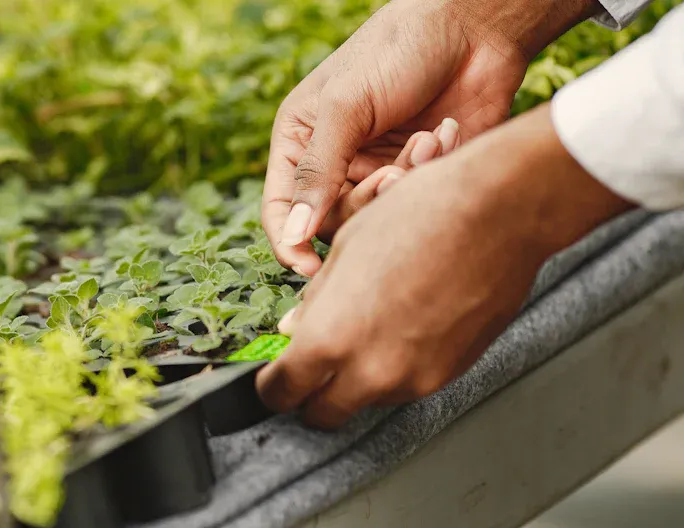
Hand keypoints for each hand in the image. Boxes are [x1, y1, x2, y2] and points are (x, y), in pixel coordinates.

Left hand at [254, 105, 633, 428]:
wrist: (500, 210)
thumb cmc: (420, 215)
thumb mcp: (346, 251)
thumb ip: (314, 303)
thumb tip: (293, 329)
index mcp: (330, 339)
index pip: (282, 392)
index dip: (272, 385)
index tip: (275, 376)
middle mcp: (370, 372)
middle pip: (321, 415)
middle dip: (309, 397)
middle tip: (311, 370)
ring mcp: (413, 379)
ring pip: (365, 400)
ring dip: (356, 380)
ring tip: (370, 327)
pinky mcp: (448, 374)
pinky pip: (405, 384)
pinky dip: (394, 368)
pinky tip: (404, 324)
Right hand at [262, 0, 601, 275]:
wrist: (474, 28)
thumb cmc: (398, 50)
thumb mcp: (345, 107)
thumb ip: (317, 173)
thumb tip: (293, 237)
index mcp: (300, 141)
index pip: (281, 209)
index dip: (290, 244)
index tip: (311, 271)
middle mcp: (334, 161)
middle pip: (331, 221)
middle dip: (365, 202)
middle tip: (393, 177)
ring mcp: (375, 169)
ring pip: (375, 216)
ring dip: (404, 183)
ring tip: (427, 143)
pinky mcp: (417, 173)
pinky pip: (414, 201)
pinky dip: (431, 170)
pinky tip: (447, 132)